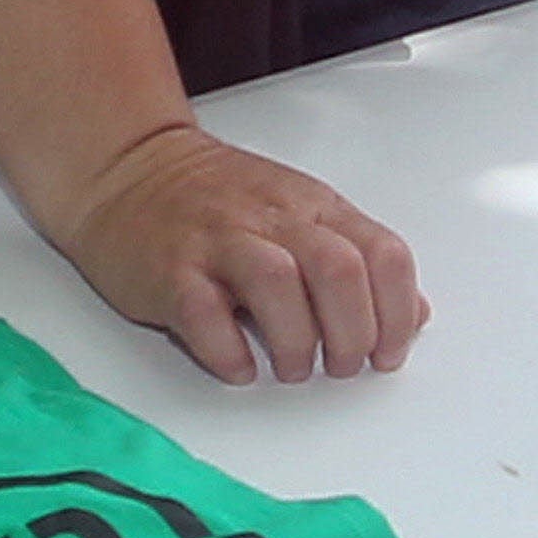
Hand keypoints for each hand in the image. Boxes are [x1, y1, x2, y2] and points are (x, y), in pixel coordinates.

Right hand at [49, 119, 426, 388]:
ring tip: (290, 367)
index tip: (387, 353)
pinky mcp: (171, 271)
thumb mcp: (300, 213)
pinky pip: (205, 315)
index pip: (382, 254)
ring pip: (278, 283)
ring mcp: (218, 240)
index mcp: (312, 207)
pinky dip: (230, 353)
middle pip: (338, 270)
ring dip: (296, 343)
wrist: (127, 170)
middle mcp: (271, 218)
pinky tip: (238, 364)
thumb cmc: (215, 201)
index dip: (396, 314)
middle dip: (351, 333)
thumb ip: (358, 258)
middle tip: (339, 365)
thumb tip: (410, 315)